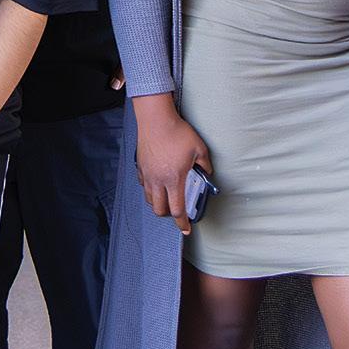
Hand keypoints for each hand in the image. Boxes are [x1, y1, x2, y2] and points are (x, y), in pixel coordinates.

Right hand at [132, 95, 211, 234]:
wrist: (156, 119)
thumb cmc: (177, 132)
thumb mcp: (199, 148)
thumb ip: (205, 164)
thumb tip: (207, 172)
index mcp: (174, 179)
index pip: (177, 209)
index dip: (182, 223)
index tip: (186, 229)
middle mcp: (158, 180)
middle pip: (159, 209)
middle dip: (168, 215)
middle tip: (176, 211)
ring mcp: (147, 174)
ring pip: (149, 199)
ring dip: (158, 203)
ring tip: (166, 198)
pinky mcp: (141, 166)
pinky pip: (144, 185)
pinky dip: (150, 189)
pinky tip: (156, 183)